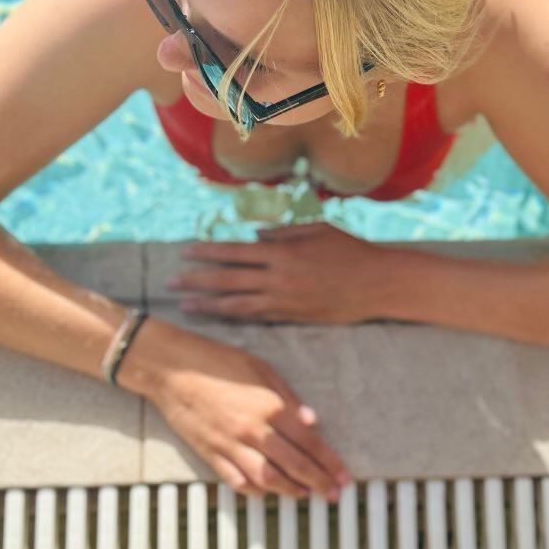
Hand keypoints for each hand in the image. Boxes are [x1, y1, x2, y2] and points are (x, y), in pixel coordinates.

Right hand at [131, 319, 350, 500]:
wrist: (172, 368)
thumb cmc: (218, 361)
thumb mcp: (260, 368)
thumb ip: (289, 397)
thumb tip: (313, 422)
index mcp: (270, 406)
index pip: (309, 442)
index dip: (329, 462)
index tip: (343, 476)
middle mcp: (253, 430)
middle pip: (293, 465)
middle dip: (318, 483)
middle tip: (333, 495)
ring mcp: (230, 446)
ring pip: (267, 480)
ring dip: (290, 491)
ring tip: (304, 495)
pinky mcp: (210, 454)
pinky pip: (237, 481)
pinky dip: (255, 491)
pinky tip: (267, 492)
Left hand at [167, 221, 385, 323]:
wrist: (377, 284)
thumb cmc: (350, 250)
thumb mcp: (317, 230)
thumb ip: (283, 231)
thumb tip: (254, 235)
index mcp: (283, 252)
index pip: (235, 253)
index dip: (207, 253)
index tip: (185, 253)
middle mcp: (279, 278)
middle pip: (228, 281)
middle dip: (196, 282)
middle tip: (170, 284)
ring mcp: (285, 302)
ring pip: (237, 305)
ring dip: (208, 305)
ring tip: (185, 305)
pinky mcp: (294, 318)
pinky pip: (258, 317)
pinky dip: (236, 317)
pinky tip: (219, 316)